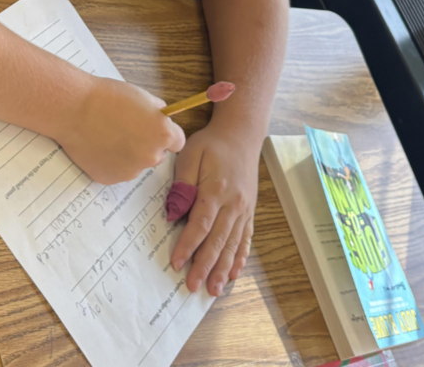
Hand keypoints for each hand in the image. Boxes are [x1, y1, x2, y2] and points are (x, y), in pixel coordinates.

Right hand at [55, 76, 185, 184]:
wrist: (74, 108)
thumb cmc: (107, 96)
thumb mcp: (141, 95)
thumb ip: (156, 111)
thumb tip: (159, 117)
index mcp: (162, 134)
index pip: (177, 142)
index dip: (166, 134)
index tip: (154, 129)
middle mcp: (150, 157)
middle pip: (156, 155)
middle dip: (146, 145)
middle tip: (126, 130)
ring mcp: (130, 171)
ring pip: (135, 164)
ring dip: (128, 155)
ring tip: (107, 136)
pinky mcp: (110, 178)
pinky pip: (116, 171)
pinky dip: (110, 162)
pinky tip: (98, 146)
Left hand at [169, 124, 258, 295]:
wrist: (241, 134)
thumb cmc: (212, 143)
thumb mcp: (191, 153)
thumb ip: (183, 184)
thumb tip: (174, 213)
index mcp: (216, 190)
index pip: (200, 224)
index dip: (188, 245)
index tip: (176, 262)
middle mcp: (234, 204)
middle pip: (218, 240)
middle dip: (205, 265)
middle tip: (193, 286)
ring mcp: (244, 209)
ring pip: (233, 244)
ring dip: (223, 268)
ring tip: (214, 289)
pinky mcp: (249, 210)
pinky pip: (246, 237)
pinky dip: (241, 256)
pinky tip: (235, 272)